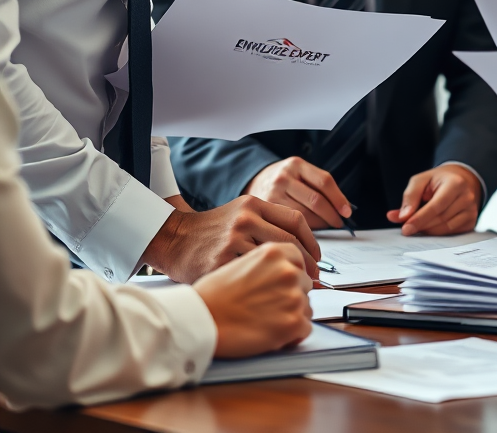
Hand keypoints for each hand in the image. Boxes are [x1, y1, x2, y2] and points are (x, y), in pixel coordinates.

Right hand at [142, 195, 319, 282]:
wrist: (173, 239)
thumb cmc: (210, 232)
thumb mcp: (241, 214)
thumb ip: (268, 223)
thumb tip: (302, 247)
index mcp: (254, 205)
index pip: (296, 220)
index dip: (312, 242)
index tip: (317, 258)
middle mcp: (246, 219)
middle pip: (290, 243)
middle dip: (307, 264)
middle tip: (314, 279)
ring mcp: (233, 240)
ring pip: (275, 262)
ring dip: (290, 279)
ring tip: (297, 290)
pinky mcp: (221, 262)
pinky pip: (253, 278)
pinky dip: (267, 289)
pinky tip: (272, 296)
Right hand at [194, 242, 312, 357]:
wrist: (199, 320)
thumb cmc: (213, 295)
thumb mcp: (242, 261)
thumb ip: (269, 265)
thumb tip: (288, 274)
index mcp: (275, 252)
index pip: (300, 259)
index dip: (292, 275)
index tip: (287, 285)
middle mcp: (288, 270)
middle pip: (305, 283)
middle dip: (291, 295)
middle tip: (268, 307)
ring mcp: (293, 296)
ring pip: (306, 307)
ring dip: (292, 315)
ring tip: (266, 322)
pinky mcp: (293, 323)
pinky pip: (305, 329)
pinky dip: (292, 335)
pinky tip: (273, 334)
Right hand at [244, 157, 351, 229]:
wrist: (253, 182)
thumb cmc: (284, 180)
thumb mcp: (299, 173)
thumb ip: (317, 186)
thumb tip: (343, 209)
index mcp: (297, 165)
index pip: (324, 181)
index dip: (339, 198)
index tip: (347, 211)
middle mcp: (284, 177)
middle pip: (316, 200)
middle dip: (331, 215)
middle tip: (339, 224)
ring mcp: (273, 193)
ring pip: (303, 215)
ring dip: (319, 225)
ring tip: (326, 227)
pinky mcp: (264, 210)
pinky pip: (289, 224)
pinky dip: (302, 230)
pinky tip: (307, 233)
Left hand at [386, 164, 481, 234]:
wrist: (462, 179)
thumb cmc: (440, 180)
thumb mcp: (422, 180)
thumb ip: (410, 196)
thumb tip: (403, 217)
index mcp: (455, 183)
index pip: (436, 206)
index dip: (420, 219)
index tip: (406, 229)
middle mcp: (467, 198)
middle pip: (440, 219)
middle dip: (421, 225)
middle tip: (407, 228)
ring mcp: (472, 211)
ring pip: (445, 229)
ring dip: (429, 230)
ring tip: (418, 224)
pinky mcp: (471, 222)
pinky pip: (451, 233)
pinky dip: (438, 232)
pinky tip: (431, 225)